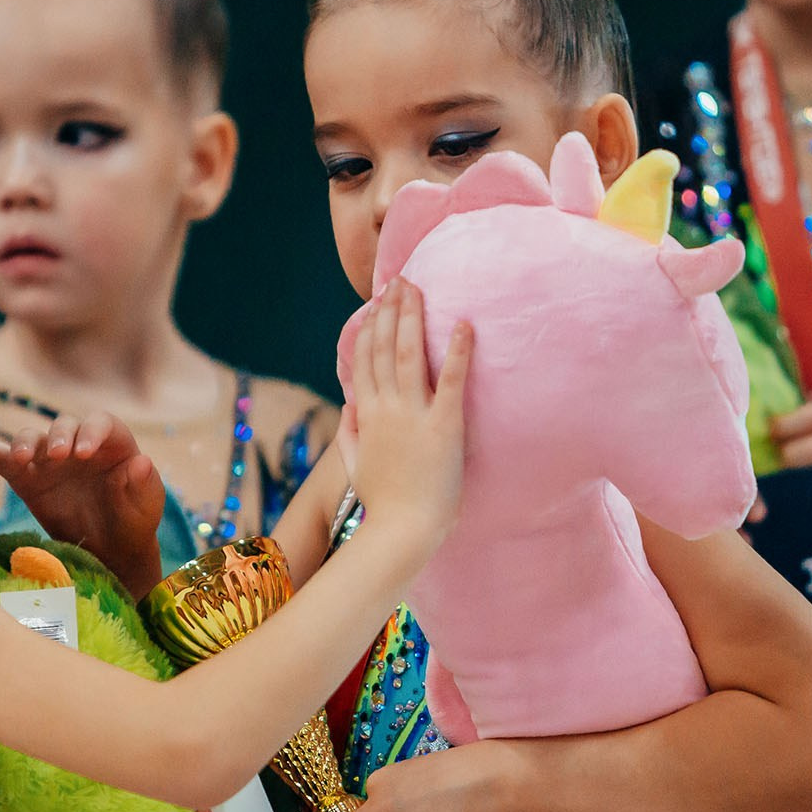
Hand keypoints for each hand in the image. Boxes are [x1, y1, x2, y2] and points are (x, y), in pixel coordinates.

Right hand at [0, 413, 165, 595]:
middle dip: (58, 436)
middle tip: (57, 455)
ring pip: (32, 439)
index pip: (101, 423)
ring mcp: (50, 461)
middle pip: (64, 425)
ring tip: (20, 459)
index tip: (85, 453)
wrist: (111, 551)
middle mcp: (78, 444)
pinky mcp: (28, 480)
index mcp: (112, 443)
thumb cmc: (133, 521)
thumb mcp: (147, 507)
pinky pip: (7, 463)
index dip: (92, 432)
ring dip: (23, 444)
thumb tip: (142, 462)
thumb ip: (145, 484)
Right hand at [342, 281, 472, 547]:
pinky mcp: (444, 426)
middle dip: (390, 310)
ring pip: (408, 354)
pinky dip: (457, 350)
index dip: (370, 327)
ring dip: (412, 317)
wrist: (403, 530)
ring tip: (417, 288)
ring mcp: (413, 416)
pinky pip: (451, 381)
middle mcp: (386, 408)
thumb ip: (348, 433)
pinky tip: (463, 323)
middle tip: (399, 280)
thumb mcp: (354, 466)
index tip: (377, 303)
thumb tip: (348, 406)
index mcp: (366, 415)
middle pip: (384, 347)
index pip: (363, 360)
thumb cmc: (383, 503)